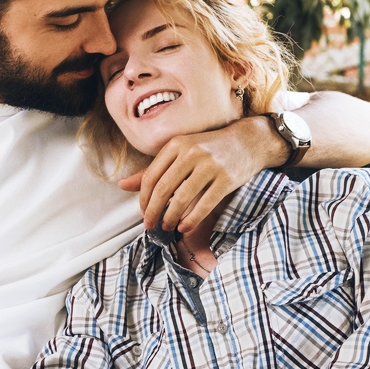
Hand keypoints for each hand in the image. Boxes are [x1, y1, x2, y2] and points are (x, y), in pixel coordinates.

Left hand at [117, 119, 270, 232]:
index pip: (150, 176)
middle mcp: (191, 153)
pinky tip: (183, 227)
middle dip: (152, 211)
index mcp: (176, 144)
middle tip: (149, 226)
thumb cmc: (208, 149)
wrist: (248, 141)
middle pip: (162, 188)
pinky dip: (191, 219)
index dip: (143, 198)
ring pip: (181, 198)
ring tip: (166, 227)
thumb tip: (121, 185)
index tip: (142, 213)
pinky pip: (204, 204)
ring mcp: (210, 165)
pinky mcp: (226, 179)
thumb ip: (153, 169)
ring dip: (170, 217)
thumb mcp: (179, 152)